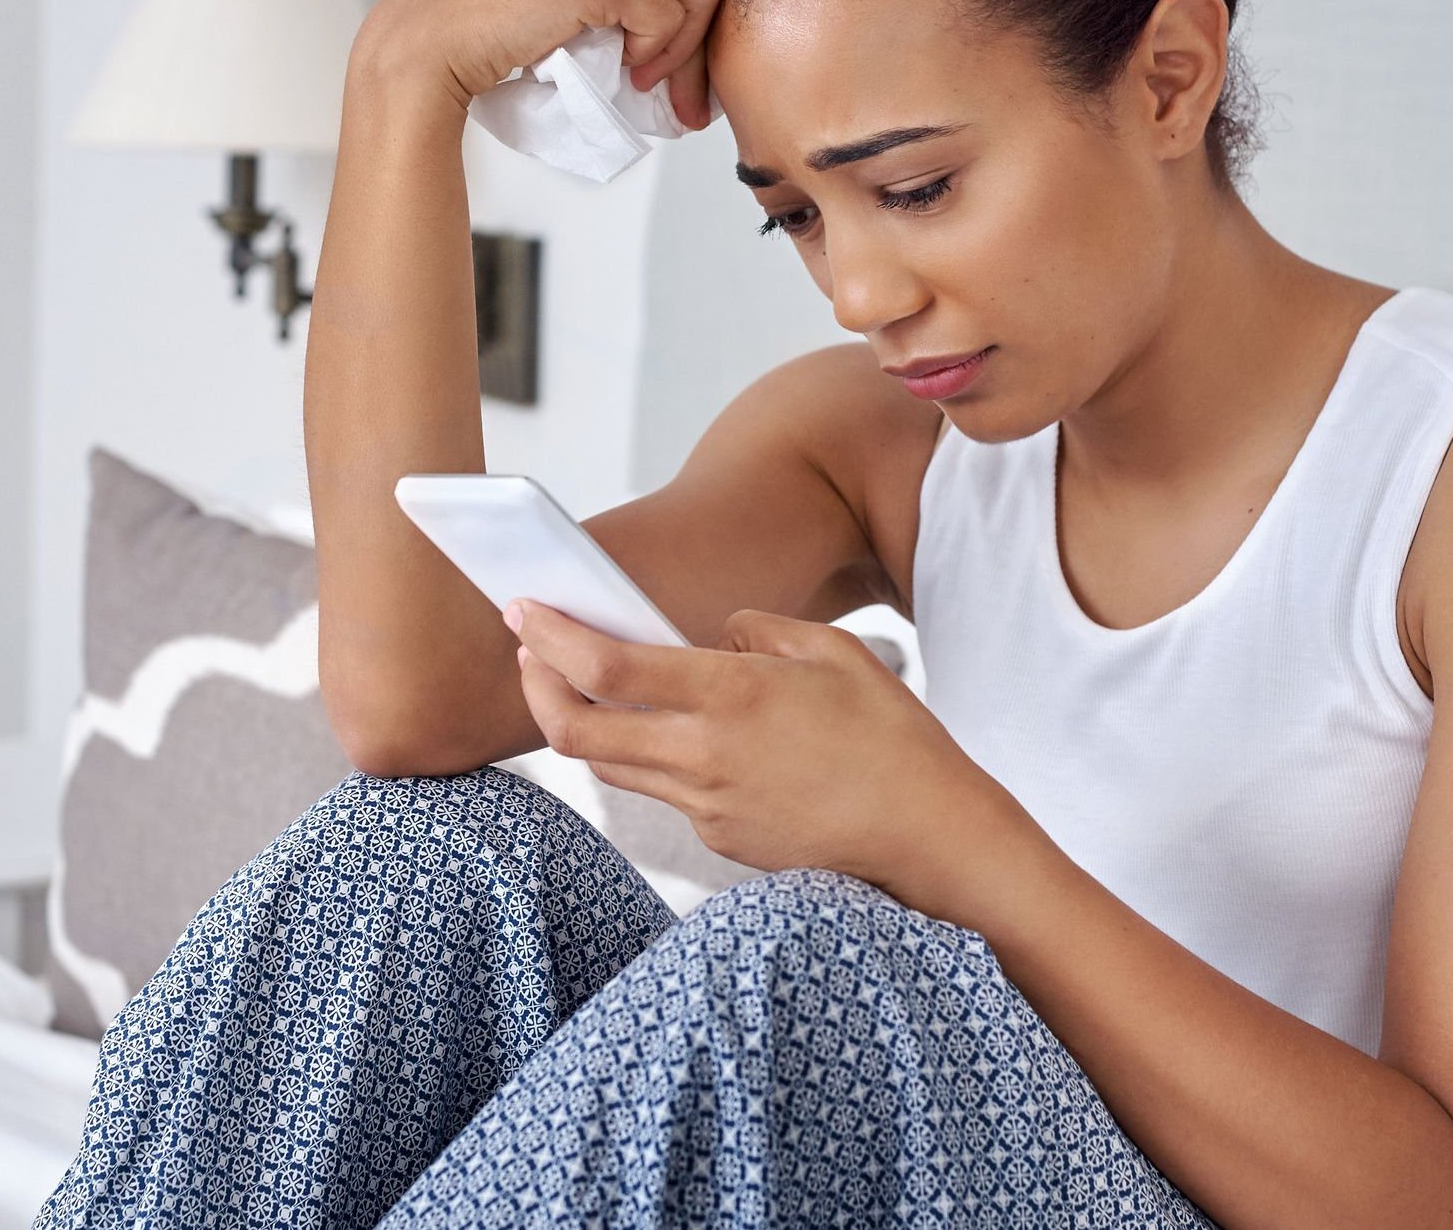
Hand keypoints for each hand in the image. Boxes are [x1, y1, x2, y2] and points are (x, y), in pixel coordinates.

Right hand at [354, 0, 720, 126]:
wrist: (429, 41)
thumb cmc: (485, 22)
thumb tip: (681, 27)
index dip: (689, 21)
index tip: (679, 75)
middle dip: (698, 44)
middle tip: (683, 101)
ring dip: (680, 54)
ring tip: (642, 84)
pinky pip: (668, 20)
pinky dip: (657, 57)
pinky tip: (624, 73)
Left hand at [502, 599, 1002, 888]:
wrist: (929, 841)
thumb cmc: (895, 740)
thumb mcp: (835, 653)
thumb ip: (761, 631)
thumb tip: (717, 633)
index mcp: (731, 697)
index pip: (606, 668)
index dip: (550, 638)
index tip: (522, 611)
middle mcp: (704, 757)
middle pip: (576, 732)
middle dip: (536, 688)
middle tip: (529, 655)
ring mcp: (706, 808)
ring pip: (610, 766)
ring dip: (584, 725)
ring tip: (586, 687)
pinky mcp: (718, 841)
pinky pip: (663, 792)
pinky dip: (651, 757)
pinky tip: (677, 735)